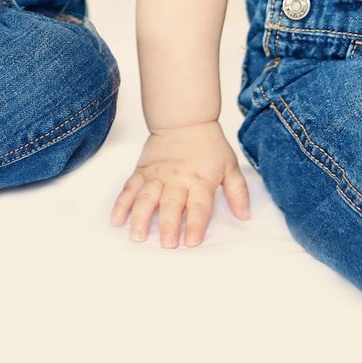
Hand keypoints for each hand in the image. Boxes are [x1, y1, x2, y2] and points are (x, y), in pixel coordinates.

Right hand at [110, 122, 251, 247]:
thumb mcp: (230, 165)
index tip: (192, 242)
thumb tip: (244, 215)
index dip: (196, 224)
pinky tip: (117, 220)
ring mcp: (156, 176)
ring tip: (137, 236)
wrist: (184, 119)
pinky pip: (129, 189)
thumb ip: (238, 192)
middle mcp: (176, 180)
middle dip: (168, 225)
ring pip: (146, 198)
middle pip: (171, 204)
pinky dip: (121, 204)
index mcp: (200, 180)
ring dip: (140, 218)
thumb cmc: (208, 144)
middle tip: (167, 244)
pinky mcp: (141, 172)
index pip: (199, 206)